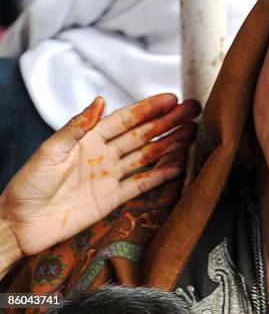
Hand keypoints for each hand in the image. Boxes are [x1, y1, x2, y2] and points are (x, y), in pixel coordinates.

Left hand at [0, 94, 199, 256]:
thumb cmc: (28, 184)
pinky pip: (142, 183)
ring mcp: (110, 176)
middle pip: (142, 134)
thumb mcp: (50, 150)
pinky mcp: (112, 198)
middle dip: (167, 122)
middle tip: (192, 111)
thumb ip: (77, 126)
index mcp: (89, 138)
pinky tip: (179, 164)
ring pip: (147, 155)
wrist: (21, 224)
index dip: (149, 109)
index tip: (172, 99)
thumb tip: (101, 100)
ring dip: (170, 144)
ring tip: (192, 132)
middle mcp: (103, 154)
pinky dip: (162, 174)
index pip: (125, 119)